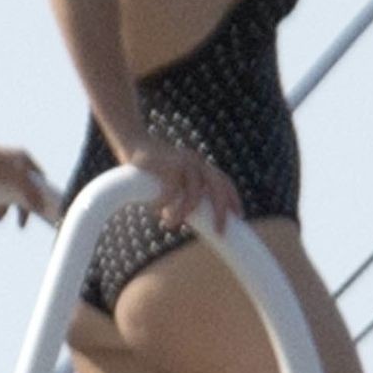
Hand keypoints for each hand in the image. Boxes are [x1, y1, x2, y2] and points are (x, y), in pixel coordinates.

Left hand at [0, 140, 59, 225]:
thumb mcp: (14, 178)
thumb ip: (30, 191)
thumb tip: (40, 205)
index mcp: (23, 160)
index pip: (39, 182)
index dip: (40, 197)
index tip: (40, 212)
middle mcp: (13, 164)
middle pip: (22, 191)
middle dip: (19, 208)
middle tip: (20, 224)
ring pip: (6, 195)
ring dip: (3, 209)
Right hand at [124, 139, 239, 234]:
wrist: (132, 141)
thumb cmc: (152, 168)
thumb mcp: (170, 181)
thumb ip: (179, 196)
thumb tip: (180, 221)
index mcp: (201, 166)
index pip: (224, 182)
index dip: (233, 199)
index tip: (239, 217)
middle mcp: (197, 162)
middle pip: (218, 186)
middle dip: (221, 210)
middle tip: (220, 231)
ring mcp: (183, 161)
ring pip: (194, 190)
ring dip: (184, 210)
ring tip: (171, 223)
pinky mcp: (168, 162)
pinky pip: (171, 187)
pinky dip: (165, 202)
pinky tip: (157, 210)